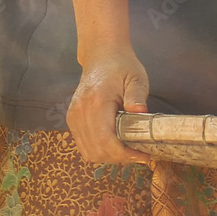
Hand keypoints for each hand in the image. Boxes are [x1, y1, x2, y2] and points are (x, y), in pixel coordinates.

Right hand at [67, 47, 151, 164]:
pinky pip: (83, 145)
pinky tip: (116, 145)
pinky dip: (99, 150)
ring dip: (109, 157)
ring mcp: (73, 117)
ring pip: (88, 152)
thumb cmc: (122, 66)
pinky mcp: (72, 119)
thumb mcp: (136, 78)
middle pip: (96, 151)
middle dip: (119, 159)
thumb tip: (140, 113)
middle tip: (140, 154)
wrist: (101, 56)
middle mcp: (80, 112)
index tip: (144, 156)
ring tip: (129, 151)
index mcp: (97, 102)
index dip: (125, 154)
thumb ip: (137, 96)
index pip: (106, 141)